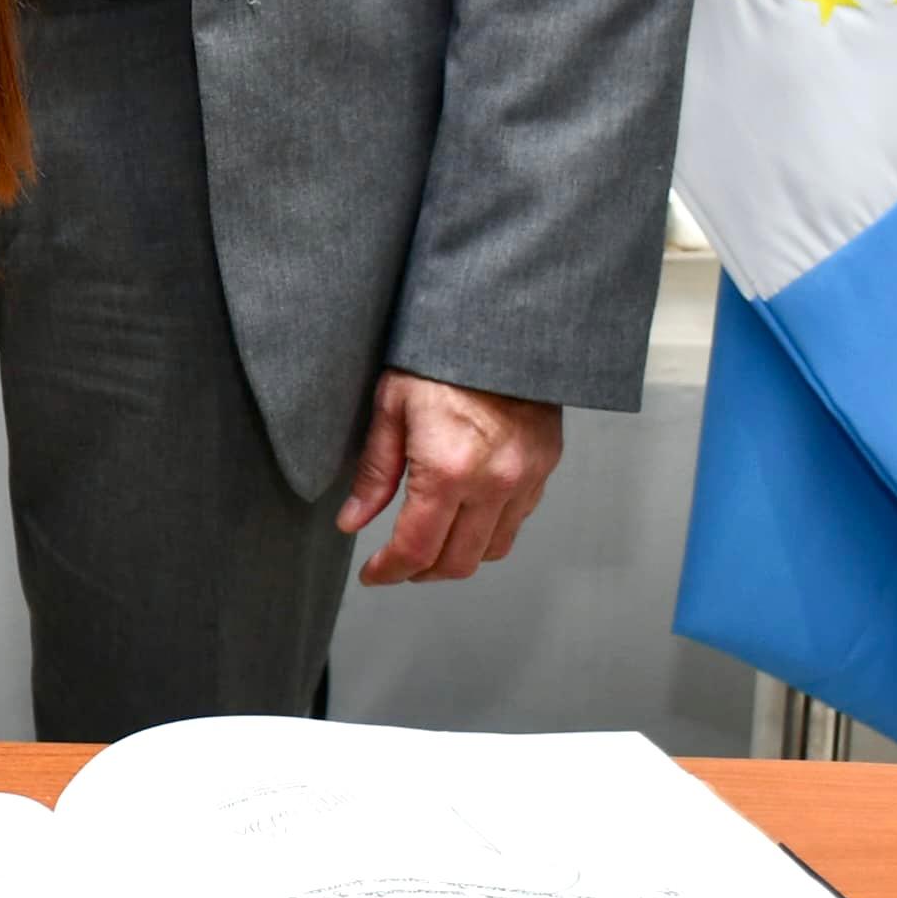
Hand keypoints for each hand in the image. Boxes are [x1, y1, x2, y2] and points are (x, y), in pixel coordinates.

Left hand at [341, 371, 562, 583]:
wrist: (500, 323)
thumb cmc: (439, 356)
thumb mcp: (391, 408)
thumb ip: (374, 473)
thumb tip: (352, 522)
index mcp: (448, 470)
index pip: (417, 548)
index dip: (389, 571)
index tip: (373, 574)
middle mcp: (493, 483)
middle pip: (458, 562)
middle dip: (421, 572)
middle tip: (397, 565)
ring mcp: (525, 478)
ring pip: (493, 549)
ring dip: (458, 556)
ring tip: (430, 543)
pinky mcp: (544, 467)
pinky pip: (517, 520)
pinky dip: (489, 530)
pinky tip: (466, 515)